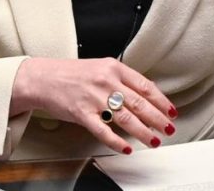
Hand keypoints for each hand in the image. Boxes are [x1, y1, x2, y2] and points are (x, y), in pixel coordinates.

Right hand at [11, 57, 176, 153]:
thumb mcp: (100, 67)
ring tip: (154, 140)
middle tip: (169, 128)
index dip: (161, 101)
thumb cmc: (70, 74)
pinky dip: (117, 141)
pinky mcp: (81, 113)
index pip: (145, 85)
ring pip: (126, 118)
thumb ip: (121, 79)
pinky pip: (103, 131)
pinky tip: (126, 147)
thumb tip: (146, 94)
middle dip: (158, 119)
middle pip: (139, 103)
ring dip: (144, 132)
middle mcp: (105, 81)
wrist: (42, 78)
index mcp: (112, 67)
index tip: (171, 111)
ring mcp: (93, 97)